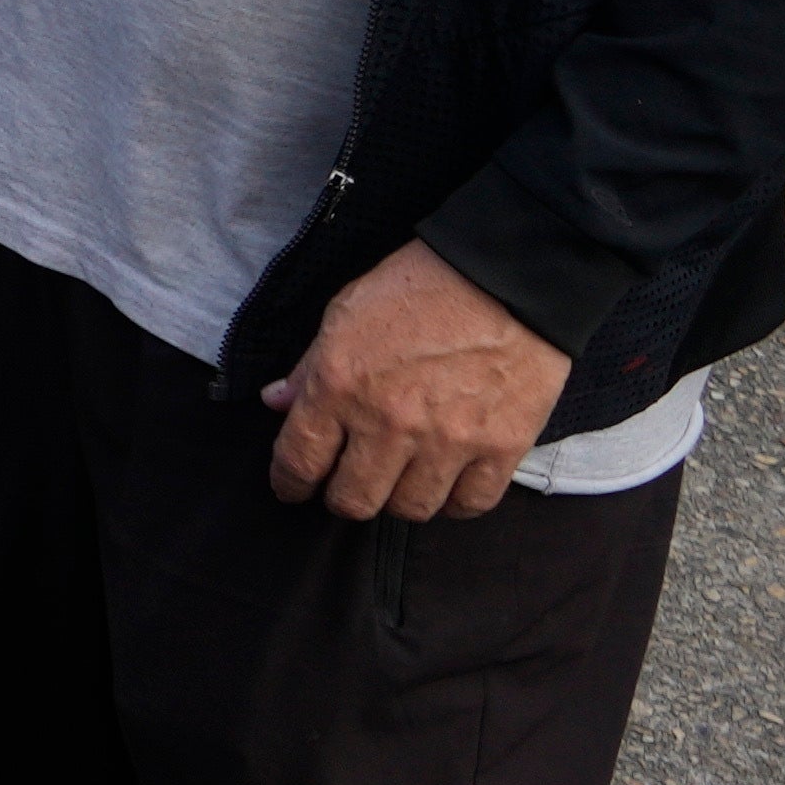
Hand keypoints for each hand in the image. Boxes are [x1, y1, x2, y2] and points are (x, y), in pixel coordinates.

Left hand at [260, 241, 569, 524]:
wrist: (506, 274)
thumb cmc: (422, 286)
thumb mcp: (346, 311)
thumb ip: (309, 365)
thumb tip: (278, 402)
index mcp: (340, 385)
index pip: (299, 462)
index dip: (289, 483)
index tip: (293, 487)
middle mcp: (389, 422)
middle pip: (354, 501)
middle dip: (343, 496)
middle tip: (349, 481)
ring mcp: (447, 440)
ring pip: (410, 510)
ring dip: (399, 498)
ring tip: (401, 477)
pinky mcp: (500, 448)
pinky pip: (469, 504)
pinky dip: (455, 501)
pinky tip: (448, 481)